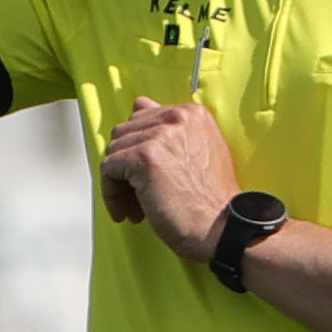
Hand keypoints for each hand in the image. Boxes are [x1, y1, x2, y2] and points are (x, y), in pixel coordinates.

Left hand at [101, 98, 240, 259]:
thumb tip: (139, 104)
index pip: (141, 120)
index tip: (145, 179)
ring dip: (118, 184)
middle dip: (125, 168)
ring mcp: (160, 135)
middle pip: (123, 134)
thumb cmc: (210, 198)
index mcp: (191, 113)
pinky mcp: (145, 157)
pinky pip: (108, 169)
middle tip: (138, 198)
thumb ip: (167, 127)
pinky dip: (111, 194)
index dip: (137, 153)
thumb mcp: (196, 151)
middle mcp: (177, 116)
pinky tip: (130, 212)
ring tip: (136, 207)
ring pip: (113, 152)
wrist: (222, 227)